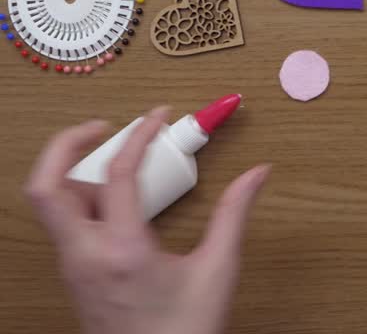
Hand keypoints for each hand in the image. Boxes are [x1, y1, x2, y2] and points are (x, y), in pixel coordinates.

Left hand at [24, 107, 270, 333]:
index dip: (138, 135)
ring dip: (74, 173)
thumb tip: (257, 172)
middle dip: (67, 144)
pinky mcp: (75, 277)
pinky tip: (118, 199)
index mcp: (121, 249)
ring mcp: (73, 268)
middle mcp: (85, 256)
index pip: (116, 173)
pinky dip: (82, 199)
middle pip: (46, 185)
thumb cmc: (186, 331)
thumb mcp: (219, 269)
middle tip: (103, 126)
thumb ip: (234, 214)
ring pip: (50, 205)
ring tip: (116, 161)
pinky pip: (65, 226)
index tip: (158, 117)